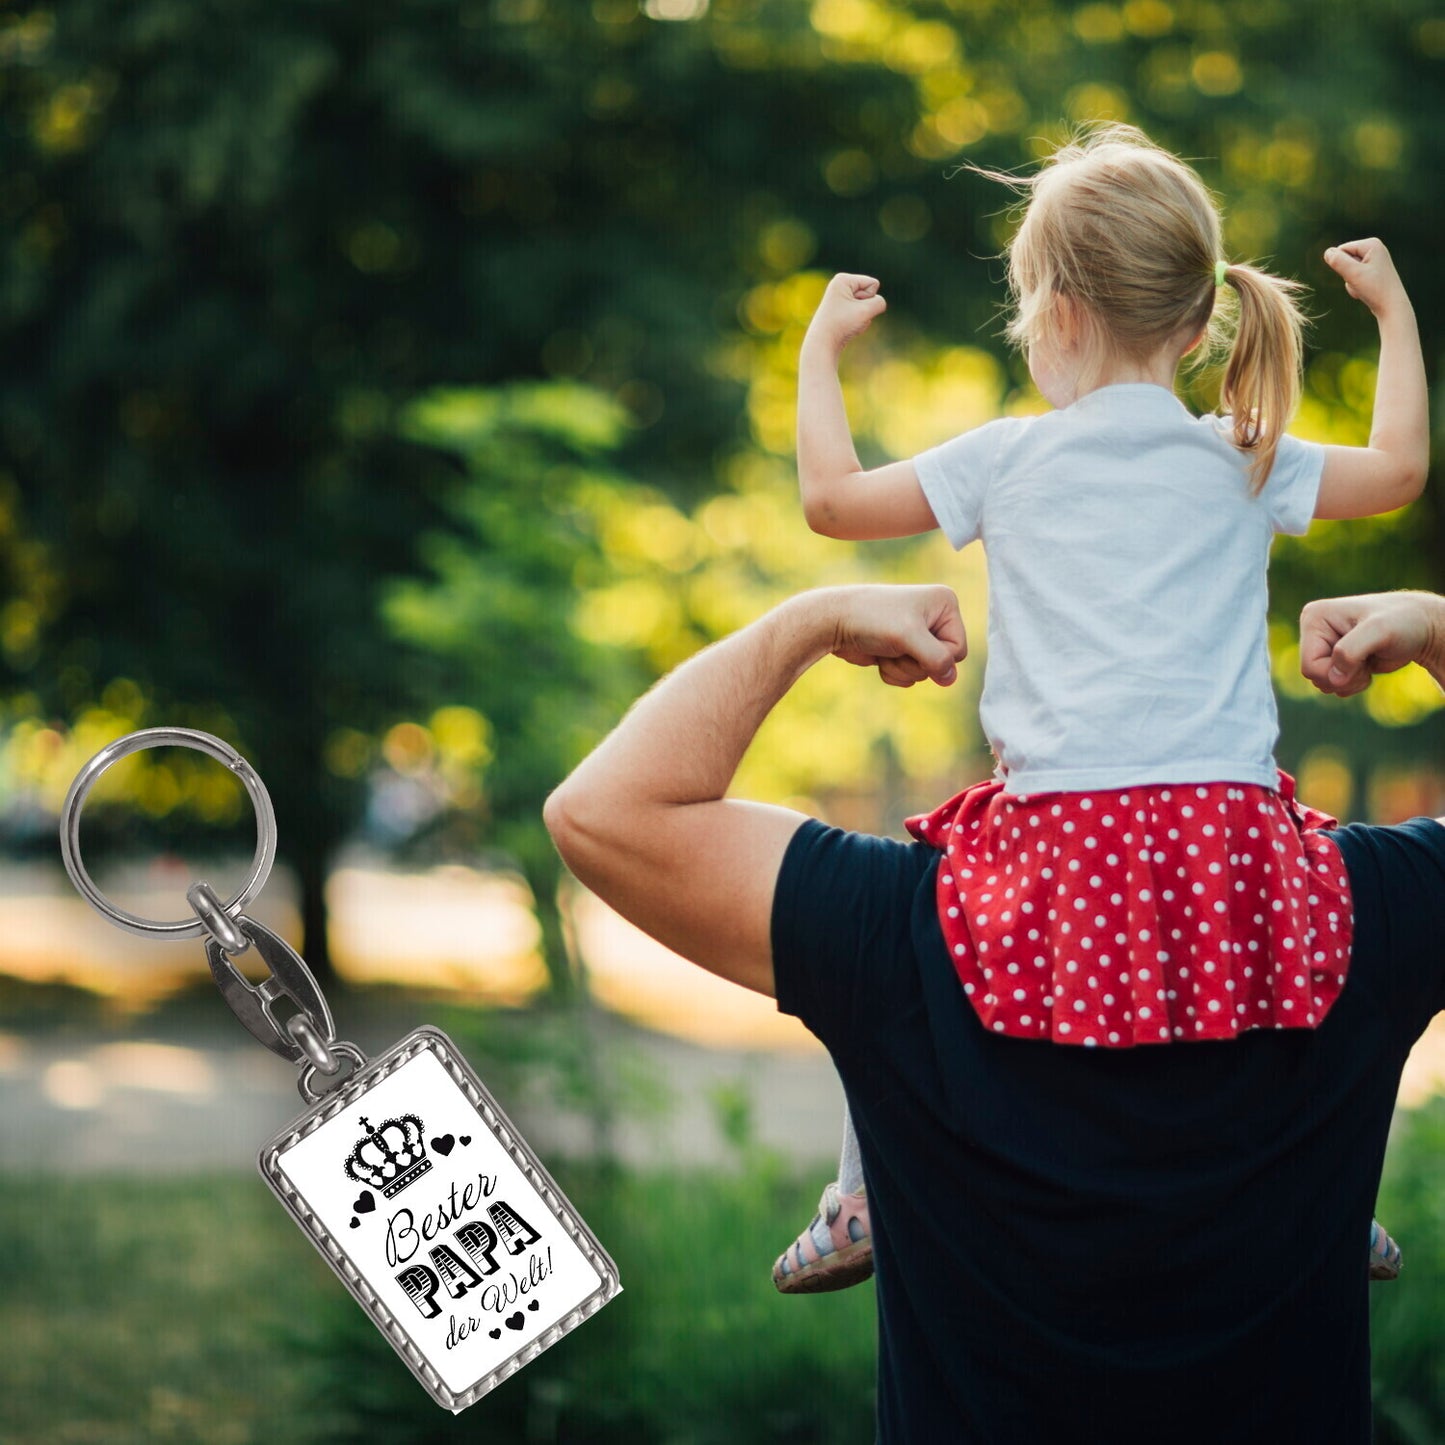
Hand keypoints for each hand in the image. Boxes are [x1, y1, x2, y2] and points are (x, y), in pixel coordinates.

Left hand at [806, 273, 887, 355]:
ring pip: (867, 305)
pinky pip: (861, 314)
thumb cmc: (841, 324)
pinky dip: (858, 322)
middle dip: (865, 308)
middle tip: (848, 317)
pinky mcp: (843, 310)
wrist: (822, 344)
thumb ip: (879, 302)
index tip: (851, 308)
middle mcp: (841, 285)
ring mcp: (842, 298)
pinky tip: (846, 327)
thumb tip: (878, 303)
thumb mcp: (866, 310)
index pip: (873, 284)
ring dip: (863, 317)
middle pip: (870, 294)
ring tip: (847, 323)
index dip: (869, 299)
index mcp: (843, 279)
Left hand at [829, 584, 966, 687]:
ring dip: (902, 668)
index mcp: (945, 604)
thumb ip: (937, 659)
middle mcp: (935, 617)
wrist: (834, 621)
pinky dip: (893, 672)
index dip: (936, 656)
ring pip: (925, 672)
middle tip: (895, 645)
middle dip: (916, 663)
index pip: (958, 649)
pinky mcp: (901, 649)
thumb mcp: (909, 637)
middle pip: (943, 663)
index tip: (912, 642)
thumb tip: (950, 678)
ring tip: (885, 649)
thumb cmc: (872, 619)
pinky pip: (909, 676)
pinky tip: (879, 657)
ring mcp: (918, 635)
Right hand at [1299, 591, 1444, 696]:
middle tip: (1367, 660)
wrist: (1421, 627)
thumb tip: (1333, 680)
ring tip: (1368, 662)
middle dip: (1344, 677)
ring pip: (1322, 683)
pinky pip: (1333, 685)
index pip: (1309, 665)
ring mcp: (1324, 645)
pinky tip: (1367, 666)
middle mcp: (1314, 631)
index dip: (1336, 672)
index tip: (1363, 658)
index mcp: (1314, 618)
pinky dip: (1352, 683)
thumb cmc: (1404, 622)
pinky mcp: (1334, 658)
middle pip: (1314, 677)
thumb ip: (1351, 651)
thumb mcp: (1379, 631)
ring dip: (1349, 682)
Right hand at [1324, 239, 1409, 320]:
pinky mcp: (1373, 271)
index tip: (1358, 275)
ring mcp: (1374, 260)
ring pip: (1348, 270)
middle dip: (1347, 274)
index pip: (1340, 250)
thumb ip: (1338, 261)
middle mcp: (1374, 248)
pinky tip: (1367, 291)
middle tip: (1362, 282)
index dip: (1341, 266)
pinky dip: (1356, 286)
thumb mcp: (1353, 274)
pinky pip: (1354, 276)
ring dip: (1351, 282)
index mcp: (1371, 244)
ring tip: (1365, 287)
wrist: (1392, 306)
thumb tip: (1328, 252)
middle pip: (1344, 260)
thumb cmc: (1375, 289)